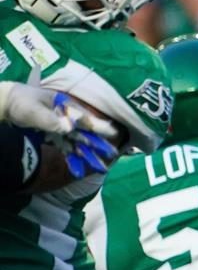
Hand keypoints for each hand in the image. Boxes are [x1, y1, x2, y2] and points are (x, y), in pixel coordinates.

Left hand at [0, 83, 118, 177]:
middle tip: (112, 154)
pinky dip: (72, 156)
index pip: (85, 118)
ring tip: (99, 165)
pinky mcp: (52, 135)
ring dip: (87, 152)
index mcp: (65, 107)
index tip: (114, 133)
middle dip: (97, 144)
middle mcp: (65, 117)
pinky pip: (65, 146)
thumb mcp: (33, 111)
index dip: (99, 127)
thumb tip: (69, 128)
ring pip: (77, 141)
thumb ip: (51, 120)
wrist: (6, 105)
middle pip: (84, 132)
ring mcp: (59, 126)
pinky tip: (79, 166)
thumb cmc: (21, 103)